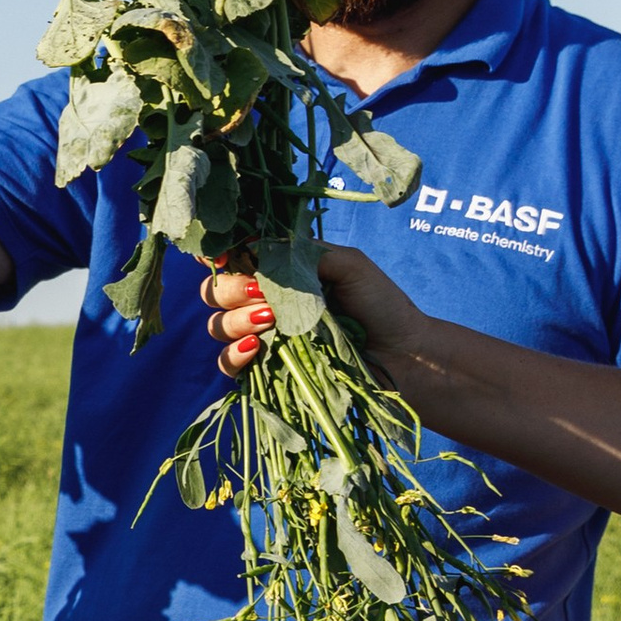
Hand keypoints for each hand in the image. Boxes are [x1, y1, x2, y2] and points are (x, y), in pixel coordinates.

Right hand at [202, 243, 426, 379]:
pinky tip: (256, 346)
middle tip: (262, 293)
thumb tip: (255, 248)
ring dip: (237, 319)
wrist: (404, 356)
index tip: (226, 256)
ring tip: (271, 320)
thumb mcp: (348, 264)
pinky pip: (229, 364)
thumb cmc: (381, 305)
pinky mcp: (267, 372)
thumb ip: (303, 252)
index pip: (234, 258)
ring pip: (218, 325)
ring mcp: (264, 338)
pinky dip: (235, 354)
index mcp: (281, 273)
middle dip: (232, 288)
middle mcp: (265, 303)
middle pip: (216, 291)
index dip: (220, 255)